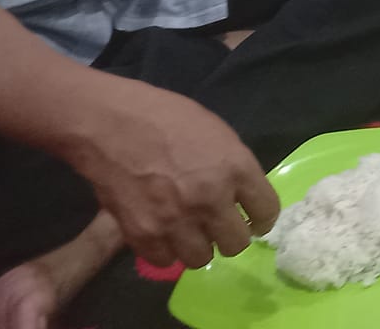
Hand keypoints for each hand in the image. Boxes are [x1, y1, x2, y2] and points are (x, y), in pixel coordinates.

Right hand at [61, 77, 278, 270]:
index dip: (262, 219)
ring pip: (200, 259)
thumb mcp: (217, 134)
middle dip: (231, 237)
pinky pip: (164, 260)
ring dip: (198, 246)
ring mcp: (176, 221)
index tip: (254, 220)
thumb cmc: (167, 118)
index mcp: (235, 167)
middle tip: (219, 228)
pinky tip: (162, 233)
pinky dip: (165, 250)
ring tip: (188, 231)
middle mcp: (210, 199)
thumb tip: (241, 196)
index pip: (267, 211)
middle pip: (236, 244)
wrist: (112, 125)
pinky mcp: (143, 235)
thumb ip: (233, 168)